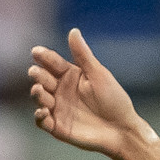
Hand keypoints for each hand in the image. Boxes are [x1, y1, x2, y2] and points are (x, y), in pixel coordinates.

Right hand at [29, 29, 149, 159]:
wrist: (123, 129)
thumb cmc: (114, 100)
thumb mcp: (99, 75)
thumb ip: (83, 55)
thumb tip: (73, 30)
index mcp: (69, 75)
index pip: (51, 62)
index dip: (43, 57)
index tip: (36, 52)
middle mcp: (60, 90)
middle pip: (41, 78)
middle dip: (37, 75)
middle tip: (36, 73)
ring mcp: (56, 108)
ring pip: (39, 98)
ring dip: (37, 94)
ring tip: (39, 90)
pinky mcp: (56, 126)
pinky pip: (41, 121)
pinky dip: (39, 116)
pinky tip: (43, 111)